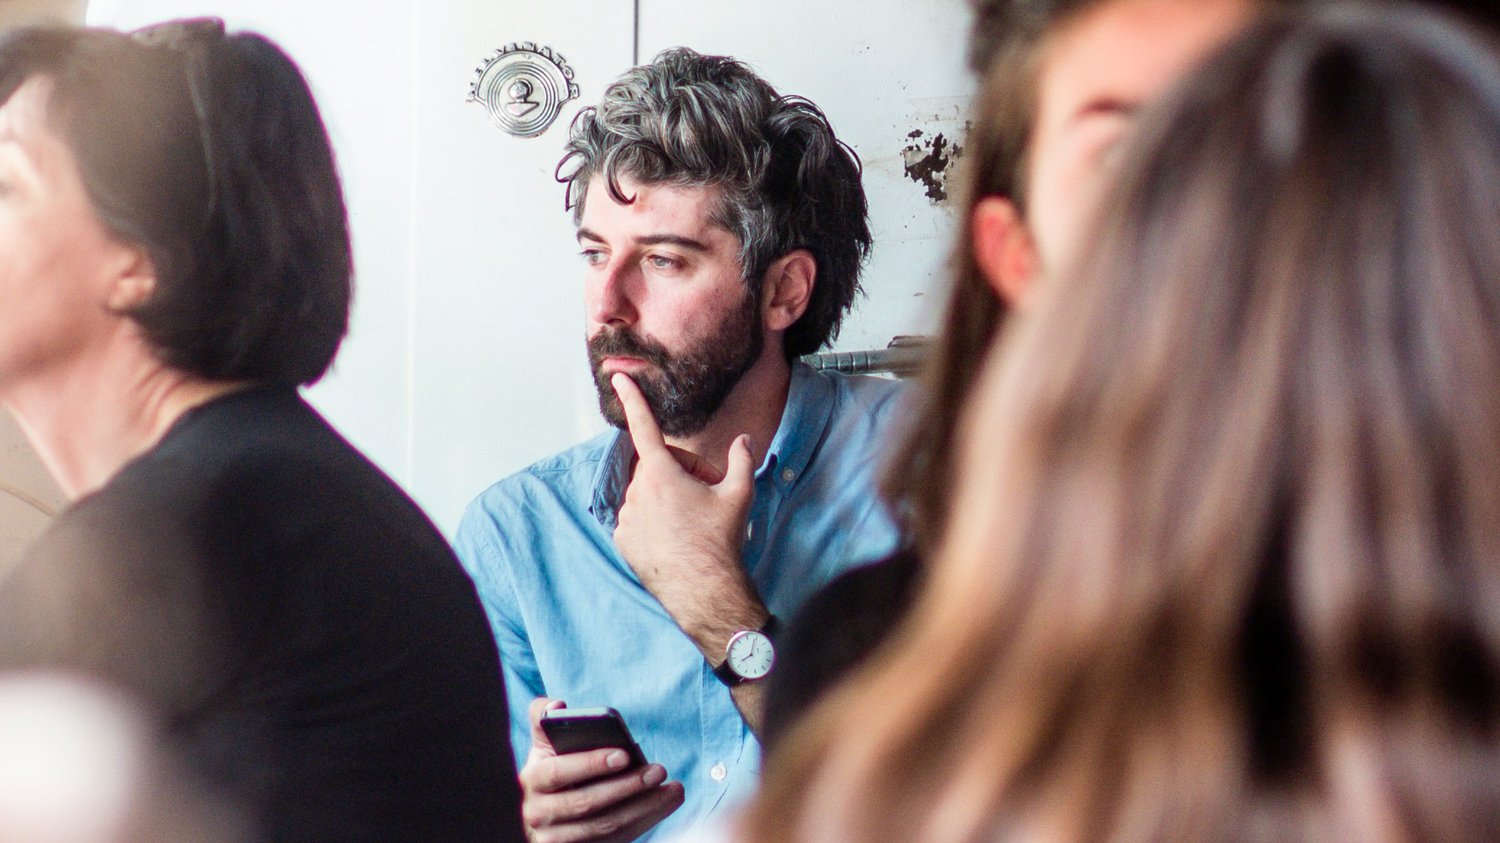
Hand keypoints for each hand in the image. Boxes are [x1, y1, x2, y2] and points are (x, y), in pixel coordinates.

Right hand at [519, 698, 683, 842]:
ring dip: (644, 806)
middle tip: (658, 770)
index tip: (624, 755)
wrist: (546, 814)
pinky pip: (615, 840)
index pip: (559, 771)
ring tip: (673, 789)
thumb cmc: (552, 769)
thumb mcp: (542, 745)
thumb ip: (543, 719)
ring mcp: (556, 838)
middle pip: (587, 802)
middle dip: (627, 786)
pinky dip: (644, 821)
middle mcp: (539, 813)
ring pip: (605, 826)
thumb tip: (556, 705)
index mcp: (531, 779)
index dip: (591, 764)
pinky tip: (665, 803)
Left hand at [610, 373, 764, 652]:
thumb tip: (745, 440)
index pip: (643, 426)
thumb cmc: (720, 541)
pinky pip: (637, 517)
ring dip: (665, 496)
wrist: (705, 592)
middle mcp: (637, 492)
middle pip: (655, 465)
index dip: (632, 399)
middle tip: (705, 489)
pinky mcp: (623, 540)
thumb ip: (741, 460)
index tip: (618, 377)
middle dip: (678, 469)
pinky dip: (653, 519)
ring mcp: (627, 518)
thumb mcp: (738, 494)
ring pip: (645, 492)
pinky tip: (676, 536)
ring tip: (693, 518)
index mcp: (661, 474)